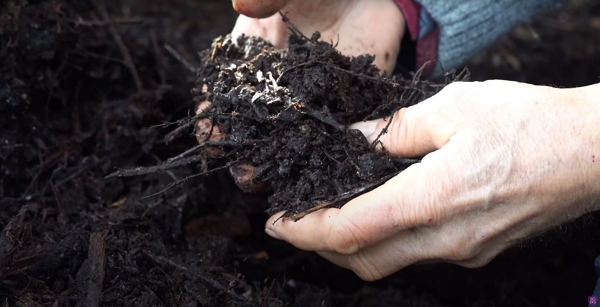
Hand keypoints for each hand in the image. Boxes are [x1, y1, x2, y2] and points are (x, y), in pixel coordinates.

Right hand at [196, 0, 405, 191]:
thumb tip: (241, 5)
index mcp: (252, 59)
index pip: (222, 94)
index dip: (212, 118)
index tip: (211, 140)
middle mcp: (277, 86)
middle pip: (254, 127)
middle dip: (247, 154)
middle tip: (249, 174)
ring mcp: (311, 98)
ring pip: (291, 139)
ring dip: (285, 162)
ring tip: (283, 182)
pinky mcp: (346, 103)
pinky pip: (336, 133)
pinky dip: (329, 152)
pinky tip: (326, 170)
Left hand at [264, 80, 599, 279]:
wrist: (592, 153)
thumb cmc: (528, 123)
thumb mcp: (452, 108)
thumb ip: (393, 130)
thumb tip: (353, 140)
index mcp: (434, 199)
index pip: (351, 230)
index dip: (306, 231)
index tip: (277, 224)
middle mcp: (446, 238)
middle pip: (363, 261)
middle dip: (320, 248)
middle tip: (295, 225)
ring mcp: (464, 251)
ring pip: (389, 264)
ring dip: (351, 249)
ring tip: (328, 222)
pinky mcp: (476, 251)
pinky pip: (417, 257)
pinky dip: (385, 244)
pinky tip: (380, 219)